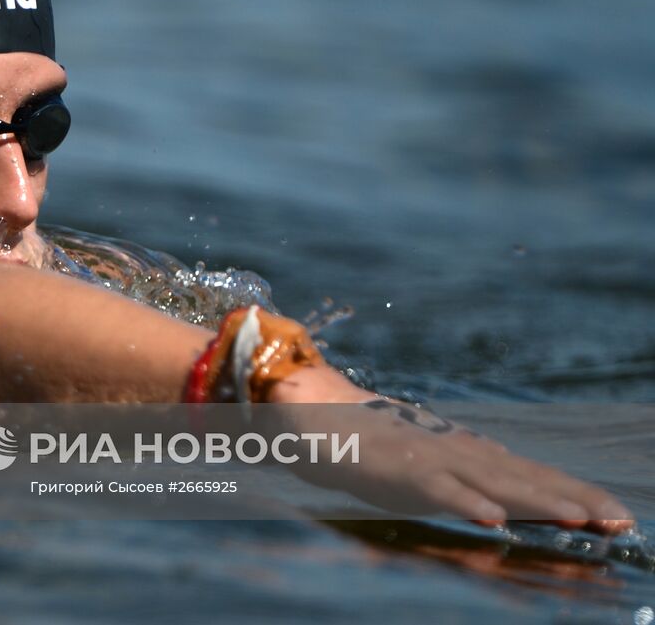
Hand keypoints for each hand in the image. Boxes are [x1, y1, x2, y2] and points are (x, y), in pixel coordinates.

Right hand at [267, 367, 633, 533]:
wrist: (304, 404)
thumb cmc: (358, 439)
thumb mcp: (417, 461)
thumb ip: (457, 474)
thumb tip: (499, 495)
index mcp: (459, 450)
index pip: (527, 473)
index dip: (571, 491)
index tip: (615, 513)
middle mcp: (451, 449)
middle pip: (522, 476)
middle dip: (573, 498)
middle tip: (621, 520)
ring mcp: (425, 455)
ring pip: (489, 480)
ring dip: (535, 499)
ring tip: (576, 517)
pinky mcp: (393, 466)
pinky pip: (434, 488)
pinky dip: (463, 501)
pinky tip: (492, 519)